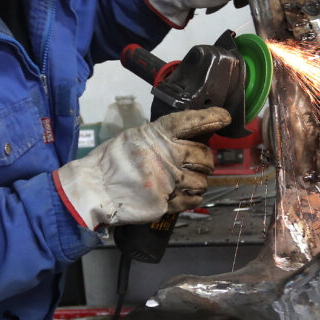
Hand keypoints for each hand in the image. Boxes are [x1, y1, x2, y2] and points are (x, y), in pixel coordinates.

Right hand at [54, 107, 230, 227]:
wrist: (96, 189)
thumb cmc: (113, 163)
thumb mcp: (134, 138)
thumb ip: (159, 138)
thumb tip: (184, 139)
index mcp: (157, 134)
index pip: (190, 122)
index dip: (210, 118)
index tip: (224, 118)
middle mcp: (166, 155)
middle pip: (204, 156)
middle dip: (207, 161)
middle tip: (202, 164)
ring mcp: (168, 179)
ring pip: (202, 181)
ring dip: (200, 182)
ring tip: (190, 182)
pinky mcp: (167, 201)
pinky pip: (193, 199)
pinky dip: (194, 197)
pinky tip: (188, 195)